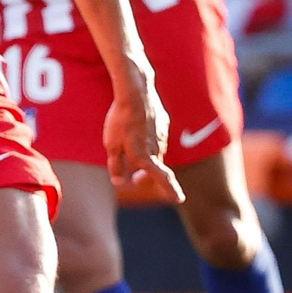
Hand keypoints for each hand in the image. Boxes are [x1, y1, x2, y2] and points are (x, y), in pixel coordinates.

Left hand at [103, 77, 183, 201]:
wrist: (135, 93)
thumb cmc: (120, 121)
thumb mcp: (111, 145)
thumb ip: (116, 165)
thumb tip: (119, 181)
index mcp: (146, 157)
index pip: (162, 178)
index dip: (171, 190)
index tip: (180, 199)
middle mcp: (158, 148)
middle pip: (154, 166)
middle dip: (145, 174)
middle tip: (135, 179)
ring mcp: (162, 135)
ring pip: (155, 150)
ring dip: (145, 154)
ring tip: (128, 145)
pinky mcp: (163, 123)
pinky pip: (155, 135)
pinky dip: (146, 136)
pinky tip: (135, 127)